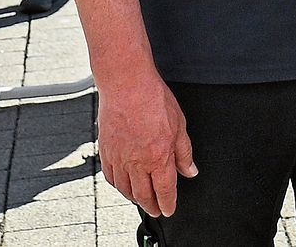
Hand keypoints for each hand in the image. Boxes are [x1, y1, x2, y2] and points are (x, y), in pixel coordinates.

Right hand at [97, 72, 196, 217]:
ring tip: (142, 200)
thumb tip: (190, 170)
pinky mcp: (106, 152)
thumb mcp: (180, 125)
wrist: (127, 85)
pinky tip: (123, 184)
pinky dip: (118, 185)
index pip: (164, 190)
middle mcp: (137, 163)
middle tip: (156, 210)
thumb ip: (184, 152)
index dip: (168, 203)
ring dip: (135, 198)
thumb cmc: (153, 100)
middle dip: (151, 206)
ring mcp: (119, 159)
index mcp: (158, 158)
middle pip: (143, 195)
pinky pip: (111, 177)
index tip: (169, 209)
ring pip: (125, 189)